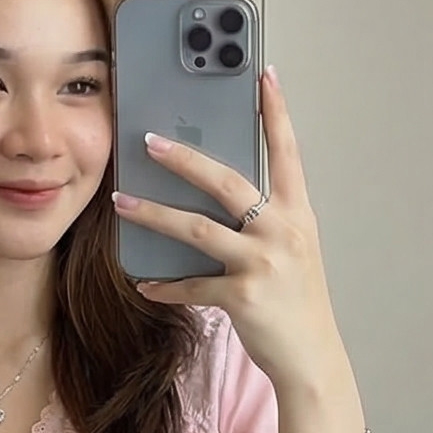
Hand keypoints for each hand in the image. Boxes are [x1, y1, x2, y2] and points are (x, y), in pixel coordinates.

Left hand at [111, 67, 342, 393]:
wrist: (312, 358)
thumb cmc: (297, 300)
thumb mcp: (292, 249)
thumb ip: (263, 219)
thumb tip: (215, 191)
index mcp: (297, 214)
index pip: (287, 152)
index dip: (276, 112)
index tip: (263, 74)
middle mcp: (283, 232)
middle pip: (228, 182)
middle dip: (185, 158)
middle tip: (148, 139)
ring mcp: (263, 264)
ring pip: (197, 228)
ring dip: (153, 213)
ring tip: (121, 200)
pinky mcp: (243, 297)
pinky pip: (192, 284)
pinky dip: (165, 285)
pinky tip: (144, 283)